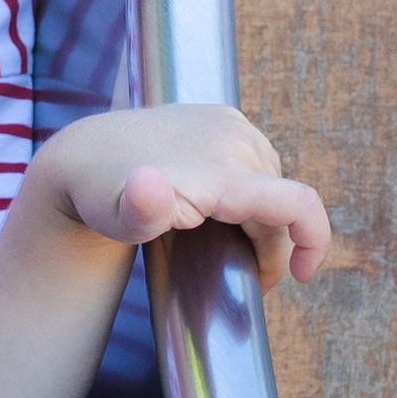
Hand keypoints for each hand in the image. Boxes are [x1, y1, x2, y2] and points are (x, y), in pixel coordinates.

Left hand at [45, 106, 329, 292]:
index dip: (314, 242)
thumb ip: (138, 211)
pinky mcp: (221, 119)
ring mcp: (230, 123)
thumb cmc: (99, 197)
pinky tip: (223, 212)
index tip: (303, 276)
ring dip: (261, 218)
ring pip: (270, 183)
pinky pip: (254, 164)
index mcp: (222, 168)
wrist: (81, 155)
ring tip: (230, 245)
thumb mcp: (113, 217)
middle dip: (272, 244)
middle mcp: (235, 138)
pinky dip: (250, 193)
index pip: (297, 203)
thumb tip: (151, 187)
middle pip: (281, 201)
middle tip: (244, 278)